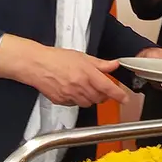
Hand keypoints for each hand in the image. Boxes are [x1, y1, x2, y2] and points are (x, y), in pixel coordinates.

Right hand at [0, 35, 128, 107]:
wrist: (36, 65)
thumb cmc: (57, 58)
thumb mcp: (82, 56)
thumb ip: (100, 63)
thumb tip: (114, 65)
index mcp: (87, 73)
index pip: (108, 88)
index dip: (119, 95)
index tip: (125, 99)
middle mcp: (79, 86)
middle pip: (99, 98)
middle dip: (104, 95)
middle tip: (102, 88)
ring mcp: (70, 95)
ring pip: (88, 103)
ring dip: (91, 98)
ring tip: (86, 88)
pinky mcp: (61, 101)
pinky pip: (75, 104)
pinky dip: (78, 99)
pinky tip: (74, 90)